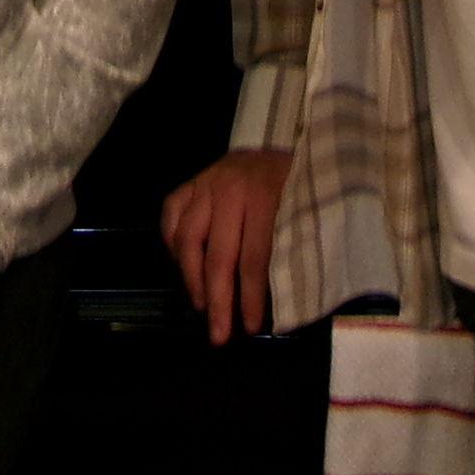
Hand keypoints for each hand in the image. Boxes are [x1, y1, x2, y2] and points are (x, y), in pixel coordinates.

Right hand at [161, 149, 291, 345]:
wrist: (279, 140)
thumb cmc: (296, 180)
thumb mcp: (303, 208)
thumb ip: (289, 246)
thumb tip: (281, 300)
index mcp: (264, 196)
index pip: (254, 257)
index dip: (251, 296)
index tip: (252, 327)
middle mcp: (229, 190)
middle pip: (218, 255)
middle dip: (218, 300)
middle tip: (218, 334)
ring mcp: (205, 184)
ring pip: (187, 238)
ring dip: (191, 278)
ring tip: (201, 305)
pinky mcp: (191, 182)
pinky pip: (171, 214)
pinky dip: (172, 242)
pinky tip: (183, 266)